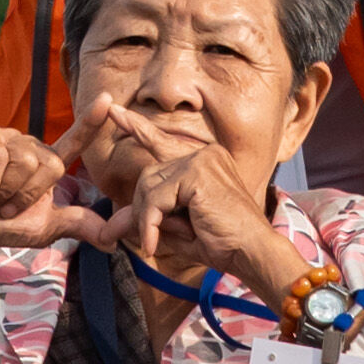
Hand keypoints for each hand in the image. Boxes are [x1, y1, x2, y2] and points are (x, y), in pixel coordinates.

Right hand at [0, 122, 115, 253]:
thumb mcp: (44, 228)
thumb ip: (79, 226)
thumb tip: (114, 241)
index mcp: (46, 164)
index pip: (75, 142)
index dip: (91, 122)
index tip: (108, 101)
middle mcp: (30, 146)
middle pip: (52, 165)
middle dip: (29, 196)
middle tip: (7, 206)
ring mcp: (9, 137)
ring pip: (26, 162)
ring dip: (7, 193)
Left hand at [84, 103, 294, 303]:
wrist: (253, 252)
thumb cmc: (223, 244)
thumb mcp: (177, 229)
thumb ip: (148, 219)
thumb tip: (110, 225)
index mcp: (205, 161)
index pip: (163, 142)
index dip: (138, 128)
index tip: (114, 111)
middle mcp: (205, 154)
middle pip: (149, 173)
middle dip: (140, 208)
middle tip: (144, 238)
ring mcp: (202, 160)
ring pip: (149, 185)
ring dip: (145, 219)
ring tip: (153, 243)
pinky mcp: (196, 174)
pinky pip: (156, 198)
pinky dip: (149, 223)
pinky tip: (154, 244)